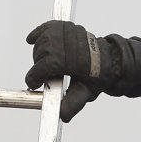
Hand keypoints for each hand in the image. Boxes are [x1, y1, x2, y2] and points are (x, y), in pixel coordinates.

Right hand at [25, 20, 140, 121]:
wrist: (109, 59)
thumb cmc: (98, 75)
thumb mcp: (86, 92)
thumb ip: (73, 104)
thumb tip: (62, 115)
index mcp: (70, 61)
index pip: (42, 68)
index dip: (34, 78)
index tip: (33, 84)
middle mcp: (66, 44)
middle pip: (40, 55)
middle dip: (39, 68)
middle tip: (46, 76)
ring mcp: (66, 33)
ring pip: (41, 43)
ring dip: (40, 54)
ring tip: (48, 64)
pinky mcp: (65, 27)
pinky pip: (45, 28)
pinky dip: (37, 33)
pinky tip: (31, 40)